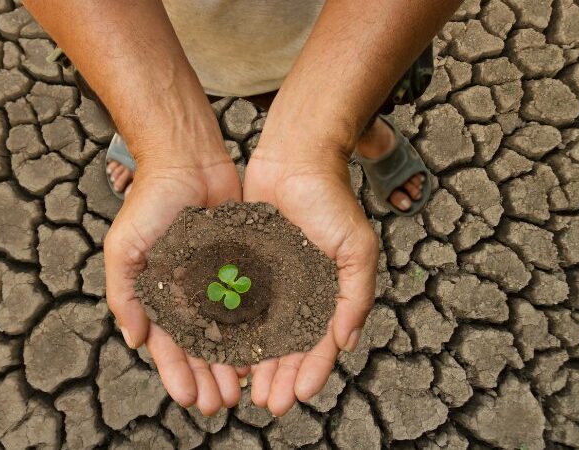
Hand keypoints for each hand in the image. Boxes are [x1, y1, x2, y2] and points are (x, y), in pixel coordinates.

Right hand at [104, 151, 248, 414]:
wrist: (187, 160)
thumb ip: (124, 293)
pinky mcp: (243, 266)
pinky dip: (255, 330)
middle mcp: (188, 294)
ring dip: (232, 363)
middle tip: (220, 405)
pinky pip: (251, 304)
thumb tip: (135, 340)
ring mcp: (216, 281)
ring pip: (227, 333)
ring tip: (243, 390)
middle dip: (208, 377)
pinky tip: (264, 352)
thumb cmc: (149, 201)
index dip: (176, 373)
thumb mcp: (124, 247)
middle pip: (199, 347)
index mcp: (157, 295)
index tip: (188, 399)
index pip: (167, 344)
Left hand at [242, 147, 378, 415]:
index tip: (298, 396)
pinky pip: (236, 305)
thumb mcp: (357, 247)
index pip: (321, 343)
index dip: (312, 371)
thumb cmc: (331, 200)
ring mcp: (271, 282)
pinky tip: (221, 353)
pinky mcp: (244, 267)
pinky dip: (231, 331)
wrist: (294, 158)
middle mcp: (299, 293)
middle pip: (288, 346)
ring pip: (260, 333)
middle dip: (280, 377)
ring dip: (254, 364)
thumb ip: (356, 294)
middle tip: (266, 404)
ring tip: (244, 390)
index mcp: (328, 293)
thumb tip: (347, 342)